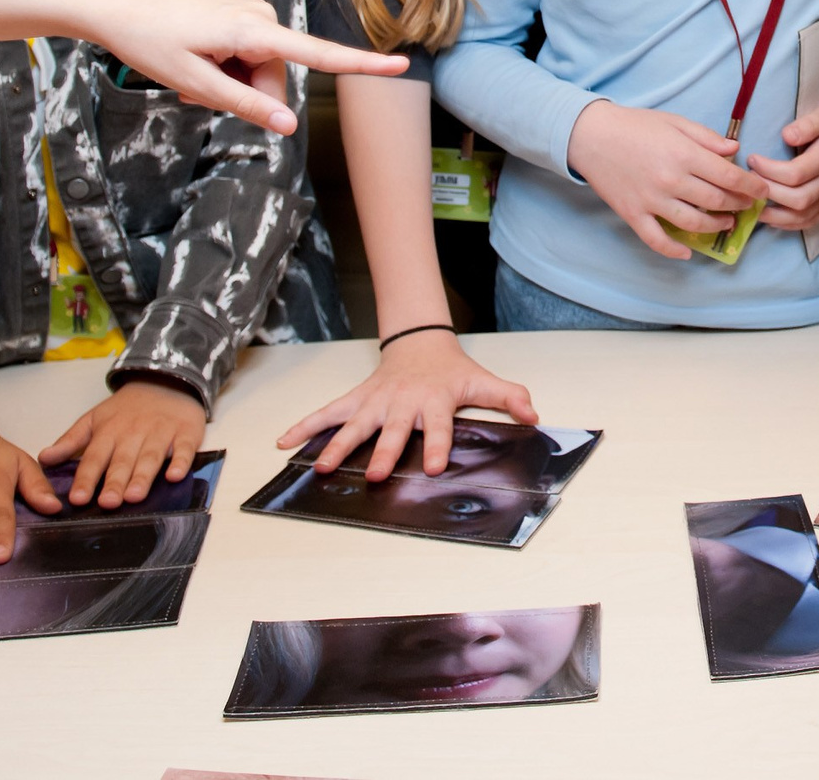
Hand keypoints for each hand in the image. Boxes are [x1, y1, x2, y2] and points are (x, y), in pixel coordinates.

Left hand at [0, 0, 408, 135]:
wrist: (113, 4)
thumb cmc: (149, 41)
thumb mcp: (194, 83)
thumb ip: (245, 105)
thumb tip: (288, 127)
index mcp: (253, 30)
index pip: (318, 55)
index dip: (360, 65)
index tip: (400, 66)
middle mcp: (260, 15)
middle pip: (276, 77)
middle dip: (245, 94)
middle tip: (195, 92)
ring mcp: (250, 13)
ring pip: (260, 70)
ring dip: (230, 83)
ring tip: (190, 75)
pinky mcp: (238, 14)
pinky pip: (246, 55)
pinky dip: (224, 68)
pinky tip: (194, 63)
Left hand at [39, 376, 207, 507]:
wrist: (166, 380)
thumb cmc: (127, 408)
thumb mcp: (95, 419)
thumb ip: (70, 441)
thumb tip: (43, 458)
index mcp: (109, 431)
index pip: (95, 457)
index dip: (86, 478)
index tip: (77, 498)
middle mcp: (134, 433)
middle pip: (123, 460)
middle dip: (115, 481)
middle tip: (107, 503)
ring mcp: (161, 432)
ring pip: (150, 456)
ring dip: (143, 476)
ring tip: (134, 496)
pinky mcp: (186, 432)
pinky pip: (185, 448)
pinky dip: (181, 461)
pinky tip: (175, 475)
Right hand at [276, 330, 537, 479]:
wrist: (419, 344)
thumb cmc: (451, 370)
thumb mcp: (483, 380)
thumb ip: (509, 397)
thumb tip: (534, 415)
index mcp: (434, 401)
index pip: (439, 425)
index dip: (437, 444)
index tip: (432, 466)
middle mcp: (402, 402)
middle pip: (392, 429)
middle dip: (383, 451)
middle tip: (375, 473)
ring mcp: (375, 402)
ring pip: (354, 424)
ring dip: (337, 445)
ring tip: (322, 468)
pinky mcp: (356, 400)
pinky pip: (327, 413)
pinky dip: (305, 426)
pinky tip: (284, 442)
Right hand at [567, 100, 770, 258]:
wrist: (591, 136)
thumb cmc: (635, 125)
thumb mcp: (675, 122)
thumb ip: (706, 137)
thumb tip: (735, 151)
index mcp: (684, 155)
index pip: (729, 177)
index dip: (751, 187)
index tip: (762, 191)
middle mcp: (671, 180)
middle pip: (716, 201)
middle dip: (738, 205)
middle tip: (747, 205)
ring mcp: (652, 201)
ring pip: (693, 223)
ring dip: (716, 226)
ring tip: (726, 223)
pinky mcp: (633, 215)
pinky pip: (657, 240)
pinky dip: (674, 250)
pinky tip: (688, 251)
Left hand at [749, 94, 818, 231]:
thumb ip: (808, 124)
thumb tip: (786, 136)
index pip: (795, 174)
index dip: (769, 170)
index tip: (752, 159)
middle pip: (797, 199)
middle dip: (769, 192)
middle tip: (750, 179)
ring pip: (802, 217)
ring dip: (774, 215)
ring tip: (753, 204)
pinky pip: (809, 222)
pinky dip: (788, 225)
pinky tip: (770, 217)